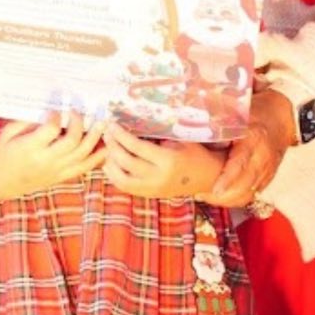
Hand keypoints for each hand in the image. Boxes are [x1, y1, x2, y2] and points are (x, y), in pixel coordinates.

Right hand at [0, 115, 103, 201]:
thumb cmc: (1, 155)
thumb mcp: (7, 134)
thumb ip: (26, 121)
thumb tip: (48, 109)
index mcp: (29, 148)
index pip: (52, 129)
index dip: (57, 116)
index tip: (57, 109)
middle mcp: (46, 161)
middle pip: (72, 141)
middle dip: (80, 123)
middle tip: (80, 112)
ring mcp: (56, 171)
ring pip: (83, 155)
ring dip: (95, 137)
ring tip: (102, 123)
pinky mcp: (62, 177)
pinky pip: (85, 168)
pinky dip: (98, 157)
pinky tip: (105, 146)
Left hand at [99, 124, 218, 199]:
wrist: (209, 178)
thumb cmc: (195, 153)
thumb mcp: (181, 139)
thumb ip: (159, 133)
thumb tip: (132, 119)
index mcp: (168, 161)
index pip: (136, 147)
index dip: (121, 135)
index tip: (112, 124)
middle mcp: (158, 177)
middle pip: (125, 162)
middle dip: (112, 146)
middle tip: (106, 133)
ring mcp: (153, 189)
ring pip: (121, 179)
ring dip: (109, 163)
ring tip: (107, 148)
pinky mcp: (150, 195)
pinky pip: (126, 187)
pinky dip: (114, 175)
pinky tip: (111, 163)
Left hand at [201, 88, 292, 207]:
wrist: (279, 119)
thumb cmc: (253, 114)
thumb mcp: (234, 113)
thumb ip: (215, 125)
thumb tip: (188, 134)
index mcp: (254, 139)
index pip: (241, 163)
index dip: (228, 178)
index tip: (214, 189)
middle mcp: (263, 157)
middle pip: (246, 184)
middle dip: (224, 195)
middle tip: (201, 195)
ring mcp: (268, 170)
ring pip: (249, 193)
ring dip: (228, 199)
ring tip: (205, 197)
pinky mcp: (268, 178)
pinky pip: (253, 194)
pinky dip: (236, 198)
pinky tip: (219, 197)